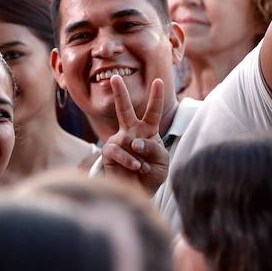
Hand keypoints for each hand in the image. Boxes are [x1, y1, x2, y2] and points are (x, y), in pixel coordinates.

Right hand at [101, 75, 168, 194]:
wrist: (139, 194)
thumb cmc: (152, 175)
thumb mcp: (162, 161)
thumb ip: (154, 147)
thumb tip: (135, 142)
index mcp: (148, 131)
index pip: (153, 112)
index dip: (156, 97)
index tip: (159, 80)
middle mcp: (132, 133)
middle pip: (125, 109)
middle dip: (119, 93)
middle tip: (114, 77)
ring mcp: (119, 141)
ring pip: (125, 136)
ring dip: (139, 154)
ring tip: (142, 167)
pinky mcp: (109, 152)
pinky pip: (119, 151)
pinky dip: (130, 160)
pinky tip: (135, 167)